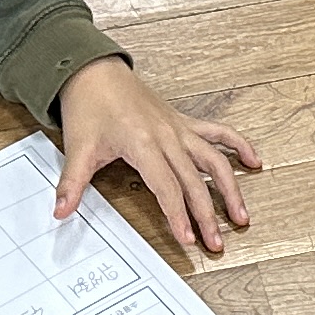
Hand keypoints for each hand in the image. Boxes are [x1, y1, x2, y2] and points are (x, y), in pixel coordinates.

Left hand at [56, 57, 261, 255]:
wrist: (95, 71)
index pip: (167, 188)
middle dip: (207, 215)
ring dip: (230, 189)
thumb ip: (72, 184)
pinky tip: (254, 161)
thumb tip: (61, 211)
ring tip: (241, 216)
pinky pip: (218, 133)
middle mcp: (167, 137)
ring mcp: (179, 129)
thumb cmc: (89, 105)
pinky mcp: (183, 123)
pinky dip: (238, 145)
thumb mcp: (78, 148)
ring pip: (214, 161)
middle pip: (194, 182)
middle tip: (216, 243)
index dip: (178, 215)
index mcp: (143, 144)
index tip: (187, 238)